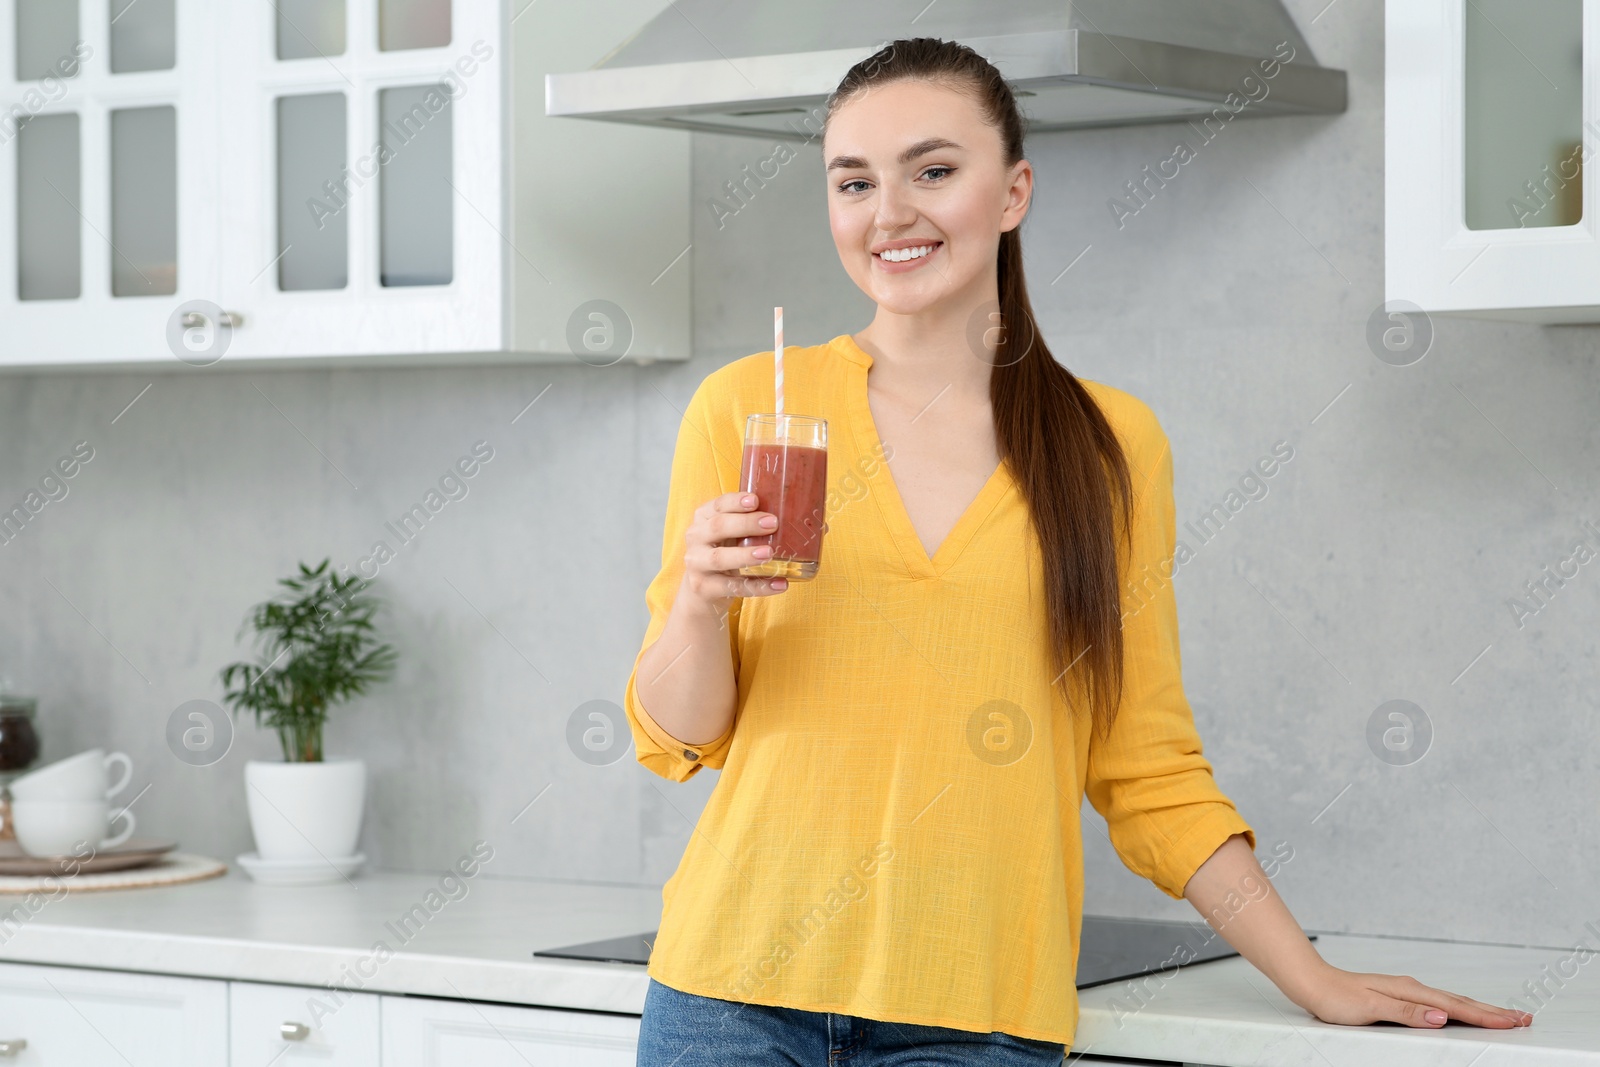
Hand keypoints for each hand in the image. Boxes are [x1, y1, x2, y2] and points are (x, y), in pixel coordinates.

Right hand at [681, 491, 788, 607]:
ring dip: (745, 555)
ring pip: (720, 558)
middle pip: (718, 527)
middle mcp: (696, 538)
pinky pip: (732, 587)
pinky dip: (758, 587)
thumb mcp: (729, 535)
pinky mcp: (703, 588)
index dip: (735, 502)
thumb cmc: (724, 552)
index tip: (755, 500)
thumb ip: (747, 523)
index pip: (717, 505)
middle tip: (772, 523)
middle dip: (746, 524)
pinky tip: (779, 584)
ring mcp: (697, 564)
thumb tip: (788, 513)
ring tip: (769, 553)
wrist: (702, 590)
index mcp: (703, 519)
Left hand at [1290, 963, 1531, 1028]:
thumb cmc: (1337, 998)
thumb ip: (1408, 1013)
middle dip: (1494, 1011)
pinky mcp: (1399, 996)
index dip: (1488, 1016)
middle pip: (1462, 1001)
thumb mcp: (1371, 1008)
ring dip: (1479, 1009)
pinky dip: (1458, 1007)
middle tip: (1525, 1018)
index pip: (1457, 1007)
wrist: (1312, 983)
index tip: (1515, 1021)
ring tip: (1503, 1015)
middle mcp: (1413, 989)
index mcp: (1412, 992)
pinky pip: (1438, 1003)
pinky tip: (1461, 1011)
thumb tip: (1443, 1016)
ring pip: (1452, 1001)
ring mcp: (1407, 991)